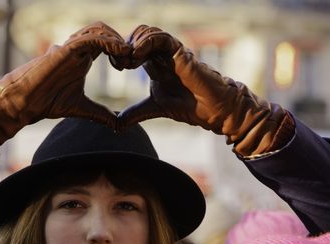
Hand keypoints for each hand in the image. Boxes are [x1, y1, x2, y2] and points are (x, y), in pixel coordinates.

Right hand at [0, 22, 130, 184]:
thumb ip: (99, 113)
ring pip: (99, 29)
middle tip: (131, 61)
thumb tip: (117, 125)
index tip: (130, 67)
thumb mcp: (81, 108)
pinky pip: (90, 38)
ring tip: (126, 58)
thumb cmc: (45, 103)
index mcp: (80, 58)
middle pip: (104, 31)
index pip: (105, 43)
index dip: (120, 50)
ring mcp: (69, 47)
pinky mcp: (64, 50)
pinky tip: (118, 54)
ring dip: (116, 40)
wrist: (22, 104)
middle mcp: (75, 48)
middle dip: (121, 42)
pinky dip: (107, 42)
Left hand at [113, 25, 292, 155]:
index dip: (120, 53)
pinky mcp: (180, 52)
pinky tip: (137, 57)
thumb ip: (135, 113)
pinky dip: (145, 43)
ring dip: (134, 44)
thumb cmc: (190, 106)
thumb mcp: (154, 108)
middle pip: (137, 35)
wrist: (213, 110)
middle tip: (120, 64)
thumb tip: (117, 126)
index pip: (132, 47)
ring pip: (147, 31)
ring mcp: (171, 52)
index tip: (116, 67)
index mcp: (154, 64)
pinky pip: (160, 37)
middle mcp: (162, 54)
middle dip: (124, 46)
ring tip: (129, 62)